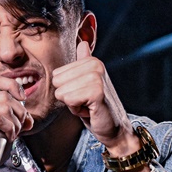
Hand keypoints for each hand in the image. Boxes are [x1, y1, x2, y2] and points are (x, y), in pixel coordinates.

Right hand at [0, 76, 33, 171]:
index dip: (12, 85)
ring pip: (3, 107)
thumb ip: (14, 111)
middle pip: (4, 96)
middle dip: (19, 112)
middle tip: (20, 127)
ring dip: (15, 123)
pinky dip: (9, 129)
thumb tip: (28, 112)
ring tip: (12, 134)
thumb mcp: (5, 123)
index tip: (23, 98)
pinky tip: (7, 137)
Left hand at [52, 41, 139, 158]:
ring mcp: (97, 77)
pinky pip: (69, 100)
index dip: (66, 89)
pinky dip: (77, 110)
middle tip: (86, 101)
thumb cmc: (97, 108)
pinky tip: (90, 110)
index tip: (83, 95)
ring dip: (73, 105)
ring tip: (88, 105)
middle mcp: (95, 65)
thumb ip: (82, 64)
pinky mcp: (97, 91)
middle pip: (57, 82)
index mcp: (92, 61)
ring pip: (62, 92)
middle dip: (68, 97)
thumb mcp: (87, 84)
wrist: (114, 128)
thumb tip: (83, 43)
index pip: (57, 74)